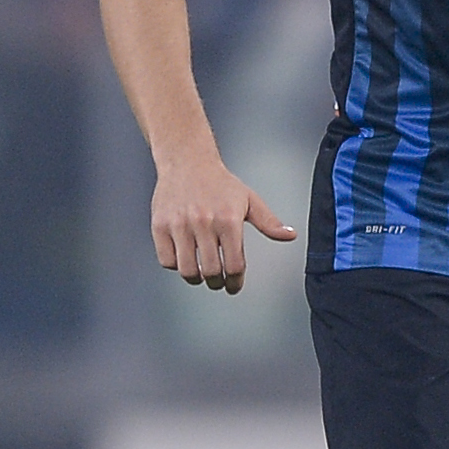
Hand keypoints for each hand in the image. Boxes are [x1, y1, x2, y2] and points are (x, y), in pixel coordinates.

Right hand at [152, 158, 294, 293]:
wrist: (187, 162)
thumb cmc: (219, 183)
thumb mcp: (250, 200)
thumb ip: (269, 222)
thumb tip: (289, 235)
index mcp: (228, 220)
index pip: (234, 265)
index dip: (235, 282)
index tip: (234, 286)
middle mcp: (204, 223)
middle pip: (211, 271)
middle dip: (217, 283)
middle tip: (218, 282)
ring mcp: (179, 225)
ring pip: (187, 270)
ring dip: (196, 279)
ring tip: (201, 275)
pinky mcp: (159, 226)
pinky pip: (166, 260)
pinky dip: (175, 266)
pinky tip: (184, 259)